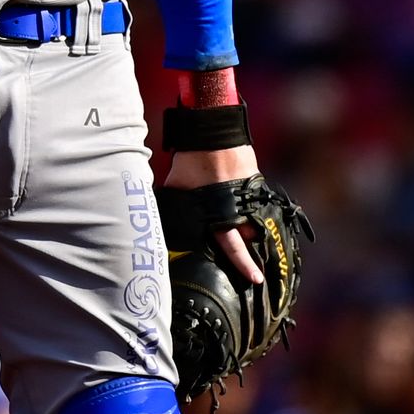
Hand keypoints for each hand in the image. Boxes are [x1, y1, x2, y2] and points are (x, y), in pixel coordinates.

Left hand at [164, 143, 264, 284]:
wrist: (212, 134)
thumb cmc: (190, 162)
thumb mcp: (176, 189)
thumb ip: (174, 208)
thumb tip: (154, 222)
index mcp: (218, 213)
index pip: (233, 246)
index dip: (244, 264)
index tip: (256, 279)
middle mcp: (239, 208)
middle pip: (250, 238)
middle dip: (250, 248)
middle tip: (248, 257)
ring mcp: (251, 197)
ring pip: (256, 222)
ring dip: (251, 227)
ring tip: (245, 229)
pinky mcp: (257, 185)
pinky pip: (258, 206)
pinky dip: (253, 210)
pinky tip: (247, 209)